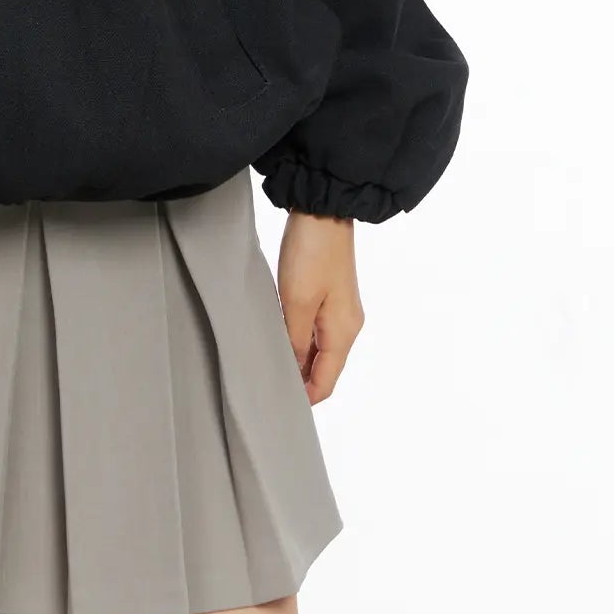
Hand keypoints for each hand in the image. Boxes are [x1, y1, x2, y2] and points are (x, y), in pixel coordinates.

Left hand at [276, 211, 365, 402]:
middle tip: (265, 384)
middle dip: (300, 380)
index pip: (326, 382)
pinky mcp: (330, 293)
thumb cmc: (311, 253)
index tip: (276, 404)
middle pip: (324, 368)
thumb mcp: (295, 301)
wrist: (322, 209)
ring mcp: (340, 309)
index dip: (304, 398)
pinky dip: (299, 339)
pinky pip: (316, 330)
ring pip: (319, 349)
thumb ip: (294, 341)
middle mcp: (347, 325)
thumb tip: (293, 372)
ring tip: (268, 362)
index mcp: (343, 332)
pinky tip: (279, 336)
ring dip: (298, 358)